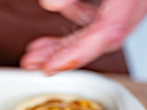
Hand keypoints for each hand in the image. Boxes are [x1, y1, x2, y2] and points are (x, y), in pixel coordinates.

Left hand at [20, 0, 146, 74]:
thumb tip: (51, 3)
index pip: (109, 33)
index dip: (78, 54)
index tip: (52, 67)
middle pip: (101, 37)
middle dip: (65, 53)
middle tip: (37, 63)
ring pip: (100, 27)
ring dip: (68, 40)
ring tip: (40, 50)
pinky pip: (103, 11)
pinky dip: (79, 16)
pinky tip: (61, 13)